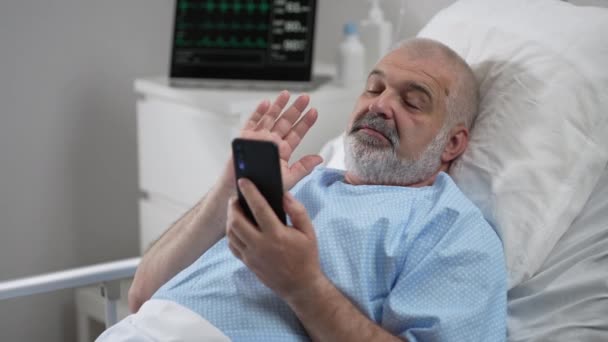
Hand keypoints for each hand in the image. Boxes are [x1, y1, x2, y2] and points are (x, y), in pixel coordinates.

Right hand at [219, 91, 322, 192]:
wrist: (243, 191)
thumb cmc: (264, 188)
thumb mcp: (288, 179)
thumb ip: (304, 168)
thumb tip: (319, 158)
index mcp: (283, 150)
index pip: (297, 133)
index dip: (305, 123)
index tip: (314, 112)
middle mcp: (271, 141)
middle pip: (286, 122)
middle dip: (296, 109)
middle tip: (305, 98)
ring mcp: (258, 138)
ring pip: (271, 118)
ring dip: (278, 106)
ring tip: (287, 94)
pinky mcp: (245, 137)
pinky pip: (252, 122)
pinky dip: (258, 112)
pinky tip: (266, 103)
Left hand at [226, 178, 324, 299]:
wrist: (300, 285)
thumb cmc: (306, 256)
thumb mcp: (308, 231)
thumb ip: (297, 210)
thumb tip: (284, 195)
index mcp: (277, 235)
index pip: (259, 208)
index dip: (250, 192)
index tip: (243, 181)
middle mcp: (261, 245)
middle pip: (236, 220)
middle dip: (233, 205)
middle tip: (237, 197)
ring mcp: (251, 255)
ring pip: (231, 232)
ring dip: (230, 218)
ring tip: (235, 210)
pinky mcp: (247, 262)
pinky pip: (232, 245)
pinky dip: (231, 233)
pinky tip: (237, 227)